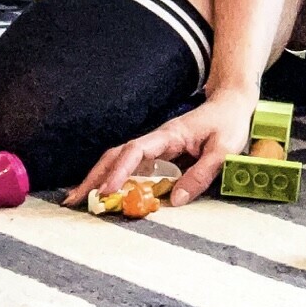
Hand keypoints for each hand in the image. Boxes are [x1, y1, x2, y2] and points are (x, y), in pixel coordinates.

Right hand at [62, 87, 256, 208]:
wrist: (232, 104)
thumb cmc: (228, 124)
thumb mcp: (224, 149)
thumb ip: (202, 173)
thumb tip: (174, 201)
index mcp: (168, 135)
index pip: (135, 151)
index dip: (119, 170)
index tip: (107, 191)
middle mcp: (156, 140)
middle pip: (116, 155)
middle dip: (94, 177)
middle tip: (73, 202)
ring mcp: (156, 147)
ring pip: (119, 161)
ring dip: (98, 179)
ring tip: (78, 202)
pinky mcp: (160, 155)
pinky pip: (132, 168)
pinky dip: (115, 180)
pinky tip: (104, 195)